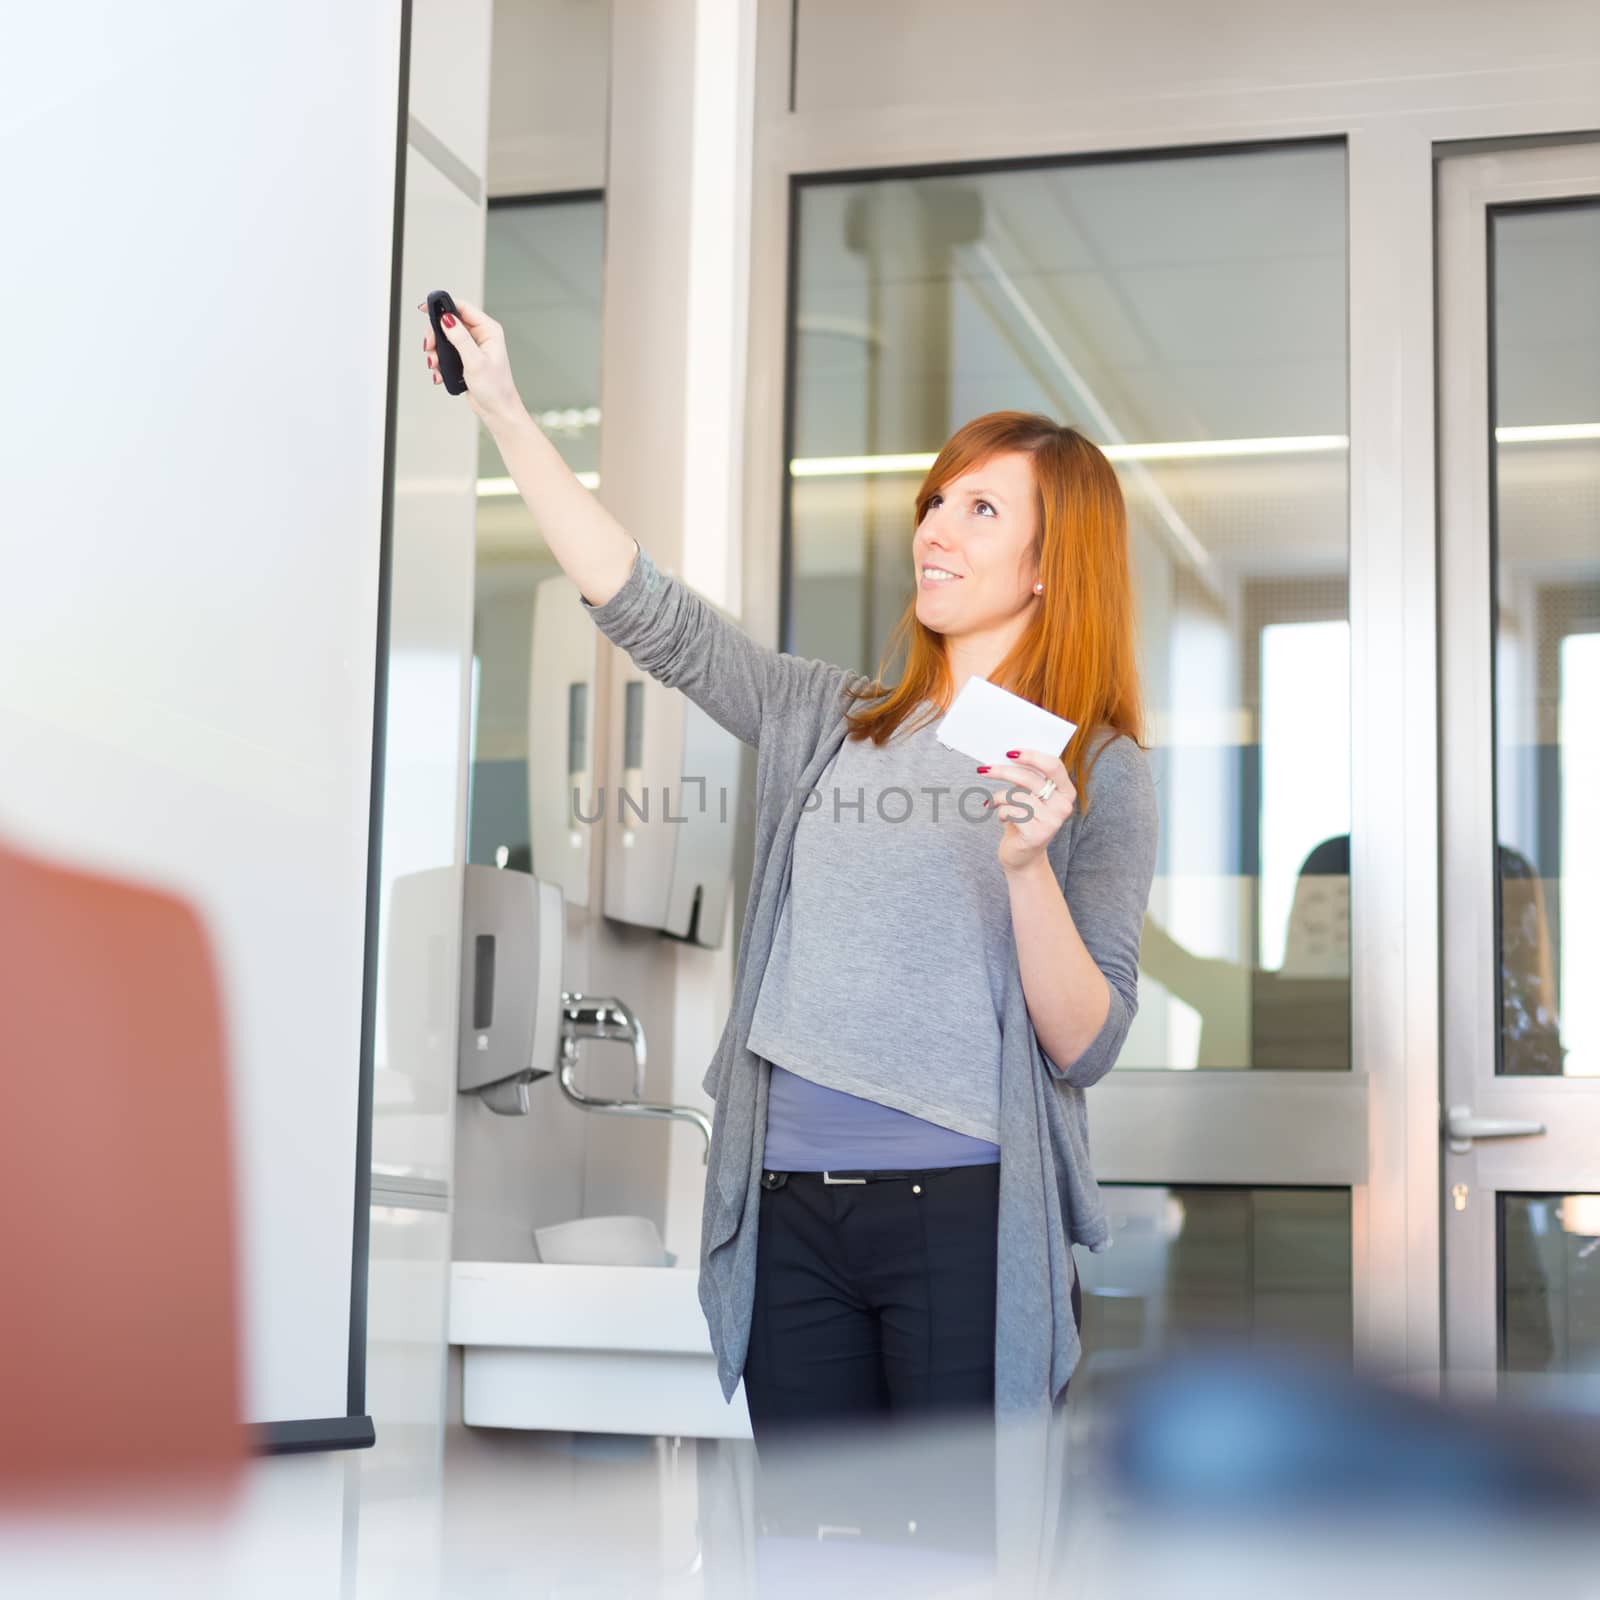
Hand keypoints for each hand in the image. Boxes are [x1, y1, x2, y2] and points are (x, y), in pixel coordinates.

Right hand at [417, 296, 526, 428]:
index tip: (426, 309)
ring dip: (436, 351)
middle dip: (436, 335)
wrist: (497, 411)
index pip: (463, 308)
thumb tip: (447, 319)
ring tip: (435, 364)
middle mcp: (481, 336)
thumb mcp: (475, 361)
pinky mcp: (465, 359)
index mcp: (489, 330)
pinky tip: (440, 374)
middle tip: (429, 347)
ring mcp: (472, 348)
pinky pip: (446, 353)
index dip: (443, 306)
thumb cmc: (495, 389)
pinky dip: (439, 362)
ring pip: (445, 339)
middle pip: (449, 323)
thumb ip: (460, 338)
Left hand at [977, 747, 1076, 872]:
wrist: (1023, 855)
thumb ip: (1028, 777)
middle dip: (1003, 772)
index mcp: (1066, 791)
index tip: (1009, 752)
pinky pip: (1011, 812)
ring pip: (1016, 796)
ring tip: (994, 803)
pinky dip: (1000, 812)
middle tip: (983, 769)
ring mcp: (1053, 821)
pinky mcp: (1037, 833)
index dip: (1031, 756)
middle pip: (1030, 779)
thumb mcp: (1030, 796)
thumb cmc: (1025, 819)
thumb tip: (1007, 755)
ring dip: (998, 798)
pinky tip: (1002, 818)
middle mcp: (1064, 805)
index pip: (1053, 765)